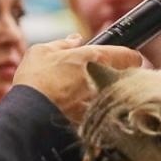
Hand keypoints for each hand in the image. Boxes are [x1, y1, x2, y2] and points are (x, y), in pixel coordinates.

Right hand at [13, 36, 142, 121]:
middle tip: (101, 79)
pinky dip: (98, 114)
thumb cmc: (34, 80)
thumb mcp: (42, 52)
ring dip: (109, 96)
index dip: (129, 58)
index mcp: (95, 58)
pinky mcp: (96, 121)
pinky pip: (105, 114)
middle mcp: (105, 79)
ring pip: (118, 98)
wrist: (28, 115)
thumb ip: (63, 44)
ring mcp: (103, 102)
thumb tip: (75, 39)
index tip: (123, 61)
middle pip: (127, 79)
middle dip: (118, 78)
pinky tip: (80, 113)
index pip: (131, 56)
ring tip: (86, 99)